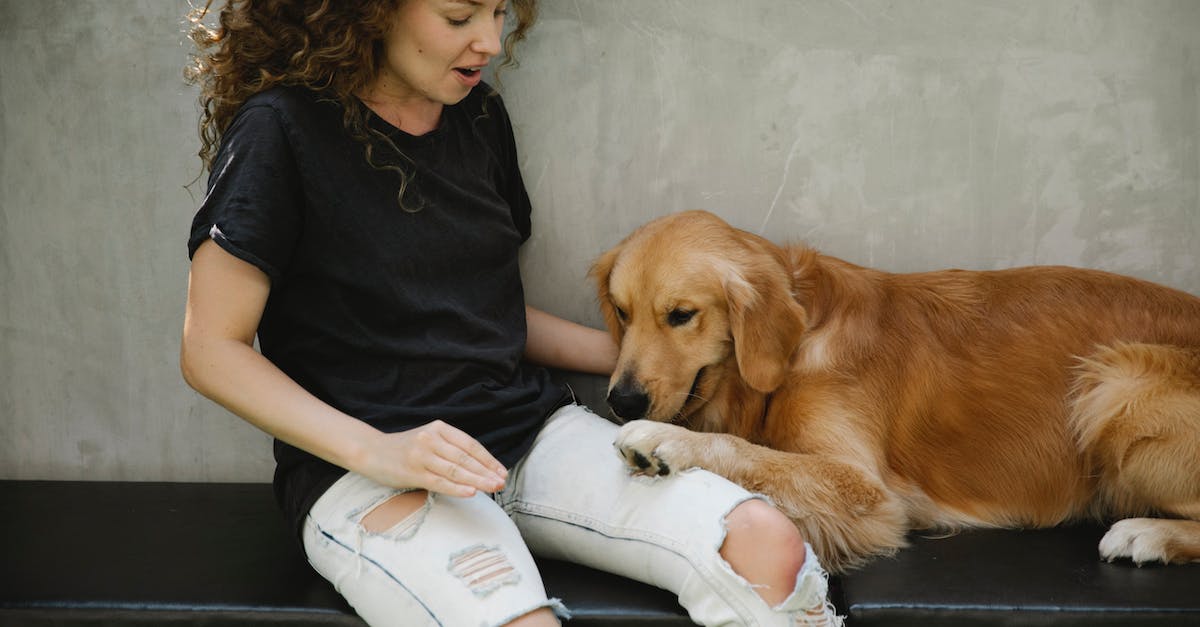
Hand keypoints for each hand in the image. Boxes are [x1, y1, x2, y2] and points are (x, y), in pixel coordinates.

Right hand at [357, 420, 507, 496]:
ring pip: (456, 470)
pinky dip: (457, 488)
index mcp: (439, 428)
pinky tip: (471, 492)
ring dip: (477, 481)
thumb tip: (481, 468)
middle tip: (502, 483)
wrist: (372, 451)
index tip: (501, 472)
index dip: (488, 459)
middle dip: (487, 472)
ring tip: (493, 488)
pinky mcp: (413, 472)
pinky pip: (440, 482)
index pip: (470, 444)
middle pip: (465, 458)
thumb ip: (451, 448)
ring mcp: (421, 455)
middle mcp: (431, 439)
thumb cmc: (406, 449)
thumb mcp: (429, 439)